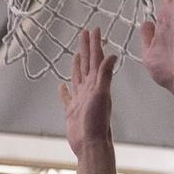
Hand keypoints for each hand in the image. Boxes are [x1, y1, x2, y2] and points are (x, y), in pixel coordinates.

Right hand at [59, 27, 116, 155]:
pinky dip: (64, 91)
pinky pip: (67, 97)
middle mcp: (89, 89)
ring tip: (75, 54)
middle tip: (83, 33)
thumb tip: (112, 55)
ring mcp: (80, 99)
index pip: (95, 59)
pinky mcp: (72, 111)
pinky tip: (61, 85)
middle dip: (86, 48)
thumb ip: (105, 75)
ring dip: (77, 65)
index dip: (94, 44)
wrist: (90, 144)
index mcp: (97, 84)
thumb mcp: (102, 95)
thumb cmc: (97, 122)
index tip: (93, 29)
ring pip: (77, 77)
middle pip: (86, 64)